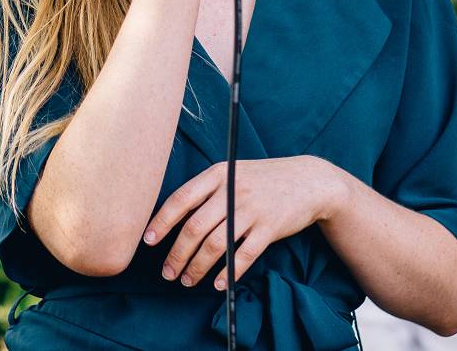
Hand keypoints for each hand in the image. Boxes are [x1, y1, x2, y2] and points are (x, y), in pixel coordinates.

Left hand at [142, 157, 346, 289]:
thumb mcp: (233, 172)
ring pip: (216, 244)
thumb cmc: (263, 179)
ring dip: (198, 267)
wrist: (308, 180)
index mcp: (218, 174)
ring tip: (187, 280)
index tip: (148, 241)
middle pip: (195, 227)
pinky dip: (228, 273)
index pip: (181, 199)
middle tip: (168, 272)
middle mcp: (232, 191)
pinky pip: (244, 256)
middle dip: (177, 254)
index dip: (162, 222)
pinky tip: (218, 283)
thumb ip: (207, 189)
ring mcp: (252, 210)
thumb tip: (172, 217)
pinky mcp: (270, 228)